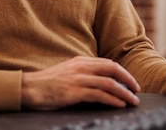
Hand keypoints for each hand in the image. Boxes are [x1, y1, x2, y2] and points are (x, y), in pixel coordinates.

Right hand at [21, 56, 140, 109]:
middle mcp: (82, 67)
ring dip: (124, 92)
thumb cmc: (47, 83)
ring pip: (109, 83)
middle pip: (112, 69)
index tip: (130, 81)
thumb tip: (100, 83)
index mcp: (81, 61)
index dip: (122, 72)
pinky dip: (112, 100)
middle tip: (137, 90)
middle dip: (128, 79)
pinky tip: (120, 104)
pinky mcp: (74, 92)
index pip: (108, 63)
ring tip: (133, 101)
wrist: (28, 88)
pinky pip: (99, 95)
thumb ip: (83, 74)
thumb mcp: (67, 72)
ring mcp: (78, 79)